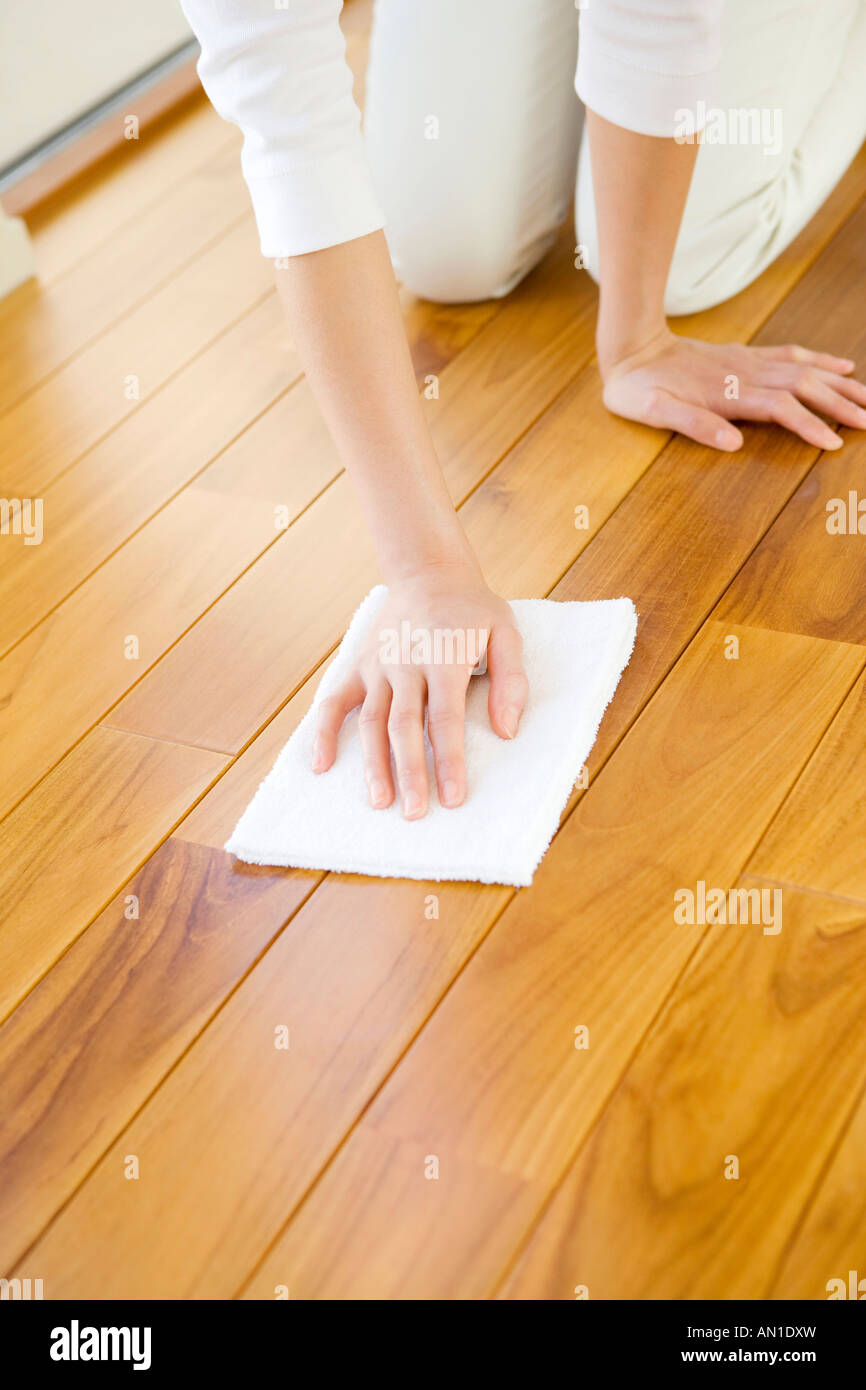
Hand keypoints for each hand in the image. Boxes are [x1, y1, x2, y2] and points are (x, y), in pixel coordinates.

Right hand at [311, 564, 528, 818]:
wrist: (429, 573)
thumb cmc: (473, 610)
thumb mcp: (505, 632)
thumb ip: (511, 680)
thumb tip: (506, 731)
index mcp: (443, 658)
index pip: (445, 718)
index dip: (448, 760)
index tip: (452, 798)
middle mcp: (405, 664)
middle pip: (404, 726)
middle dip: (409, 772)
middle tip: (415, 813)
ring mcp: (378, 666)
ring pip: (371, 721)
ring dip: (373, 763)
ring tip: (380, 802)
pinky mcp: (359, 666)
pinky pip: (335, 702)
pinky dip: (323, 733)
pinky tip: (320, 766)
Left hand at [600, 328, 865, 451]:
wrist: (631, 348)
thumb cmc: (637, 388)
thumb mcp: (652, 412)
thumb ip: (692, 424)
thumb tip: (733, 442)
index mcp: (728, 392)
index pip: (780, 408)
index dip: (808, 425)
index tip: (833, 444)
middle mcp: (745, 373)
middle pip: (804, 386)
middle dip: (839, 404)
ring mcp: (748, 362)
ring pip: (806, 370)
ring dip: (840, 384)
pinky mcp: (746, 355)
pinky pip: (793, 356)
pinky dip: (822, 361)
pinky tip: (843, 365)